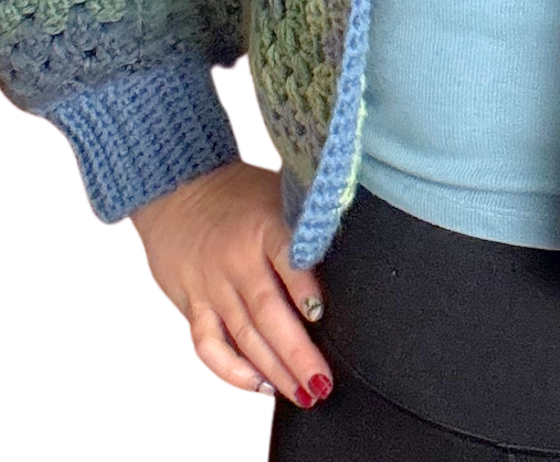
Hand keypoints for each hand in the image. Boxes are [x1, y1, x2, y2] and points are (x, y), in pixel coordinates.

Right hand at [129, 160, 332, 408]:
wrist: (177, 189)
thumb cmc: (242, 192)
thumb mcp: (282, 191)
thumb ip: (310, 221)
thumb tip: (361, 240)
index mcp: (263, 226)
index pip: (287, 258)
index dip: (303, 287)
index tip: (320, 314)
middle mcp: (236, 260)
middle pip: (267, 312)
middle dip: (296, 352)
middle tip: (321, 382)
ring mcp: (212, 286)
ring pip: (243, 336)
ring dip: (273, 369)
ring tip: (302, 393)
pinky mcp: (193, 304)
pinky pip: (209, 345)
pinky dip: (232, 370)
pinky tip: (259, 384)